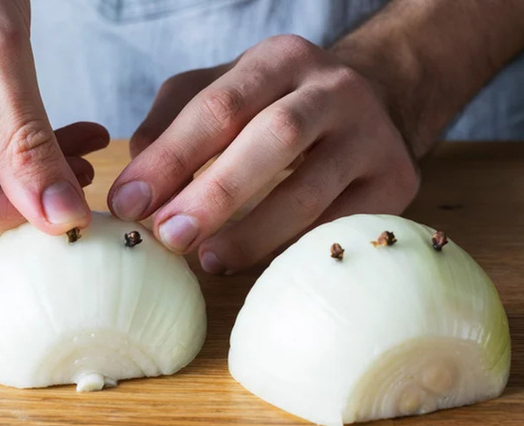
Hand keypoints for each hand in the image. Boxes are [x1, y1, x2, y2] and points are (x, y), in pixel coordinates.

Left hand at [108, 35, 418, 273]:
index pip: (218, 107)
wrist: (376, 101)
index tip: (128, 204)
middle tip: (168, 237)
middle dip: (214, 193)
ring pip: (311, 188)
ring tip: (207, 260)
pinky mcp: (396, 180)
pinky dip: (293, 248)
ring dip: (253, 231)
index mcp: (278, 60)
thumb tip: (136, 177)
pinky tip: (257, 266)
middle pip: (274, 138)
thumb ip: (173, 122)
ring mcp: (370, 135)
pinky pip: (340, 224)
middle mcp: (331, 89)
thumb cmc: (277, 104)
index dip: (169, 159)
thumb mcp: (225, 90)